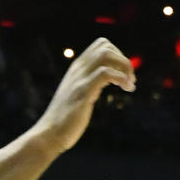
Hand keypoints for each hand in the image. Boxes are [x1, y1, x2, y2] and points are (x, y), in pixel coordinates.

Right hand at [34, 38, 135, 153]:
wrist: (50, 134)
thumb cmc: (67, 118)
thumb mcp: (81, 93)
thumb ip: (92, 82)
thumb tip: (110, 78)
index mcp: (77, 68)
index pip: (100, 45)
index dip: (118, 55)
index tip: (124, 74)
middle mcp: (78, 69)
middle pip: (104, 45)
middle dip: (123, 59)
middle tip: (130, 80)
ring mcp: (79, 79)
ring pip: (105, 54)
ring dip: (124, 66)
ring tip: (129, 84)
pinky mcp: (83, 91)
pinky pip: (105, 73)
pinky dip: (121, 78)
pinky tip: (126, 89)